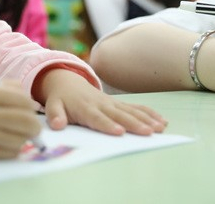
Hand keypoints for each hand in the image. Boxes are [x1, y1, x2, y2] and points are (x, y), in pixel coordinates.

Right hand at [0, 80, 41, 158]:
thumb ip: (7, 88)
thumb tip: (34, 104)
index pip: (22, 100)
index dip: (30, 105)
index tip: (29, 109)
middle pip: (26, 121)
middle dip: (34, 126)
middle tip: (33, 127)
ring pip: (21, 139)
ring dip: (22, 138)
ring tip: (12, 133)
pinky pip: (10, 153)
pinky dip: (12, 148)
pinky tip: (2, 141)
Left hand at [38, 69, 166, 135]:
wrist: (67, 81)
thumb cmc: (60, 98)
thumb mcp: (53, 105)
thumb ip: (55, 115)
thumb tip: (57, 125)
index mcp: (85, 108)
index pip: (97, 118)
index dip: (107, 125)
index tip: (119, 131)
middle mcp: (101, 105)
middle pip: (119, 115)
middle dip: (134, 123)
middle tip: (148, 132)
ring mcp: (112, 103)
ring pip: (131, 111)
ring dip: (146, 119)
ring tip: (160, 128)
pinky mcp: (119, 103)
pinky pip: (136, 108)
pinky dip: (149, 113)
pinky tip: (162, 121)